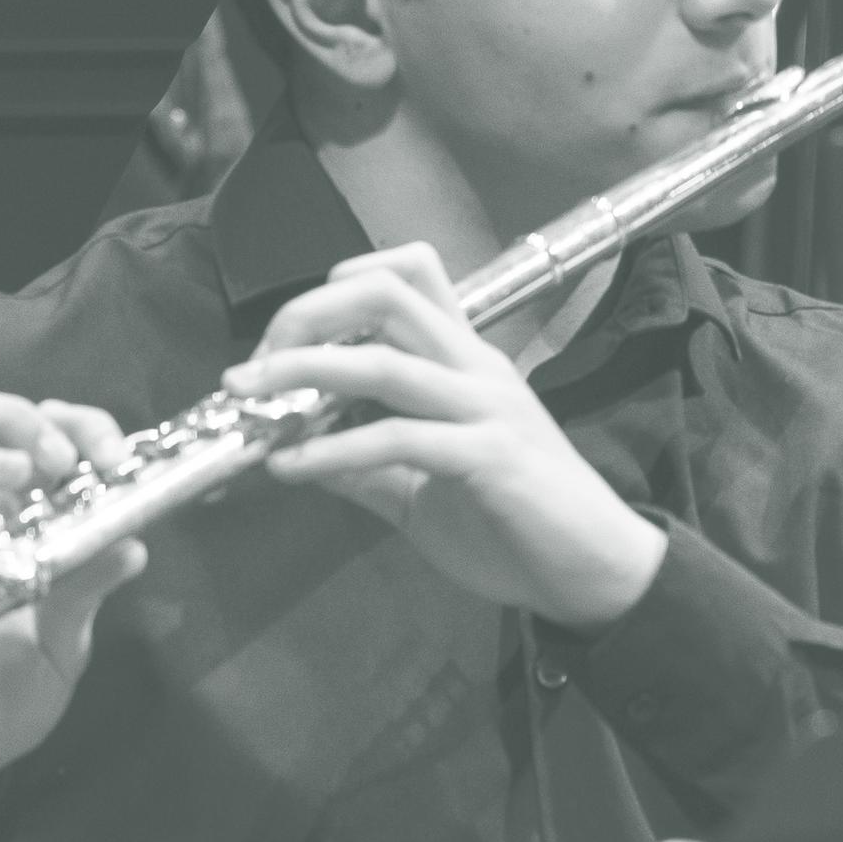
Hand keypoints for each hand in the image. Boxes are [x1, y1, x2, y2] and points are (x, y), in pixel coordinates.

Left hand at [226, 246, 667, 630]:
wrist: (594, 567)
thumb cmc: (517, 522)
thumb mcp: (424, 489)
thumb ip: (368, 466)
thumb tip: (294, 455)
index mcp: (465, 362)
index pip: (412, 274)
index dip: (337, 288)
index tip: (284, 340)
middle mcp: (476, 368)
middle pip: (387, 295)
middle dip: (304, 318)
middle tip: (253, 369)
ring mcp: (486, 408)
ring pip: (385, 362)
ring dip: (303, 374)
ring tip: (249, 401)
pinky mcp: (490, 456)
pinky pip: (399, 439)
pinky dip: (333, 451)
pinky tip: (292, 470)